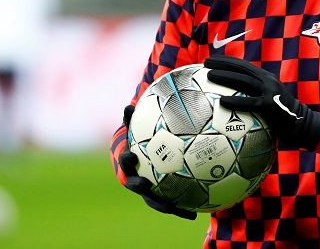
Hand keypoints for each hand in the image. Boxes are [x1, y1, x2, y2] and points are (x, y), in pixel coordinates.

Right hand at [118, 105, 196, 219]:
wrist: (144, 160)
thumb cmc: (142, 141)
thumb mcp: (139, 129)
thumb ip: (134, 119)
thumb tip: (128, 104)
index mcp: (130, 164)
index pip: (125, 161)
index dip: (126, 159)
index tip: (130, 154)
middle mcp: (136, 180)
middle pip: (135, 185)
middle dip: (138, 186)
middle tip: (144, 184)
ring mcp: (148, 192)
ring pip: (154, 201)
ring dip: (163, 206)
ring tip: (175, 210)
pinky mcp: (161, 199)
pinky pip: (171, 204)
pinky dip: (181, 210)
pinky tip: (194, 215)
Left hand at [204, 55, 319, 150]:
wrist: (302, 124)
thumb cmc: (283, 115)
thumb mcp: (271, 98)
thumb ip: (256, 94)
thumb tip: (235, 97)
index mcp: (266, 78)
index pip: (244, 65)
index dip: (228, 60)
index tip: (212, 59)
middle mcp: (268, 81)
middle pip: (241, 68)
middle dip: (222, 63)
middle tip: (205, 62)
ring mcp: (269, 92)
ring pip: (243, 81)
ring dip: (225, 77)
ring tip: (209, 75)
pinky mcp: (270, 106)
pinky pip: (249, 103)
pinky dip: (235, 101)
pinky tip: (221, 101)